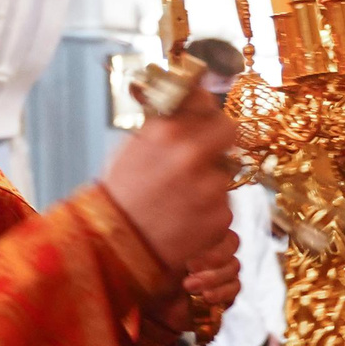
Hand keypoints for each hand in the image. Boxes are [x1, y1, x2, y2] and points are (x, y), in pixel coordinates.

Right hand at [101, 86, 241, 312]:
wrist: (115, 245)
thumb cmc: (121, 194)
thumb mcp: (134, 146)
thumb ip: (166, 123)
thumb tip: (191, 101)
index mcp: (166, 131)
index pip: (204, 100)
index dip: (203, 110)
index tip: (201, 116)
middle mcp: (191, 154)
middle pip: (228, 129)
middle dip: (219, 138)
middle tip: (208, 150)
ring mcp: (209, 187)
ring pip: (226, 171)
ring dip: (211, 179)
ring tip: (183, 195)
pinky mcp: (220, 216)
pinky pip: (223, 203)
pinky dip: (209, 209)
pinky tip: (186, 215)